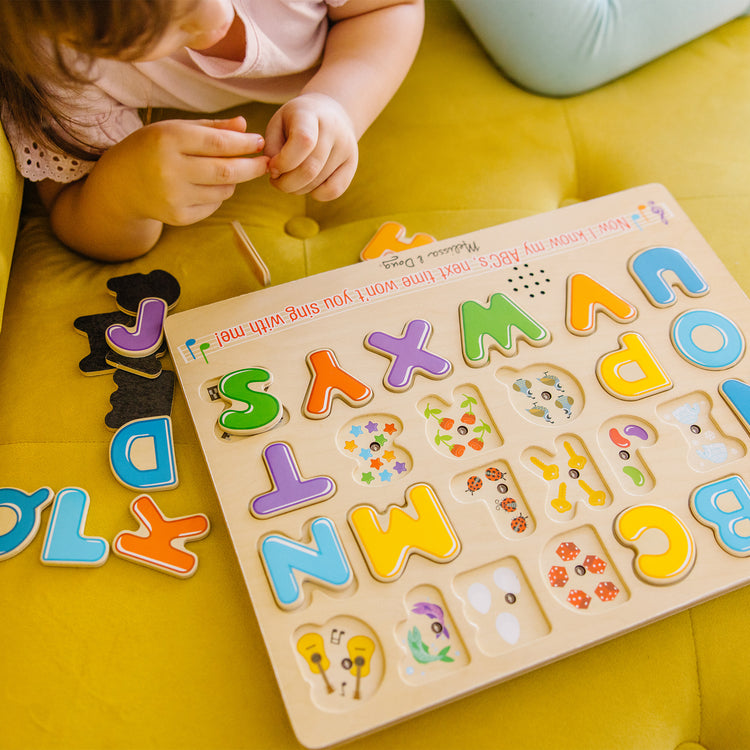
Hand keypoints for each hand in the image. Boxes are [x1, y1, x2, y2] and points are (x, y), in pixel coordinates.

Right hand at [96, 115, 268, 225]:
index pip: (217, 143)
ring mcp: (173, 197)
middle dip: (251, 167)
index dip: (244, 144)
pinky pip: (213, 205)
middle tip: (266, 162)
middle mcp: (169, 170)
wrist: (121, 185)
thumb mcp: (176, 130)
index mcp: (167, 140)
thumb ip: (212, 128)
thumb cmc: (152, 149)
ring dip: (234, 181)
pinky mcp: (178, 217)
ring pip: (224, 190)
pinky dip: (219, 195)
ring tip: (226, 171)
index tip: (260, 142)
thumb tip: (245, 126)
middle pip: (226, 172)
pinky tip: (206, 186)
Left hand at [264, 93, 357, 200]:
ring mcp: (347, 147)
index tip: (272, 167)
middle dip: (286, 183)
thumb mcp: (277, 124)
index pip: (303, 141)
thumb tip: (276, 174)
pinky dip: (316, 194)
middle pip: (310, 169)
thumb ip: (271, 148)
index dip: (284, 162)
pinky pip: (334, 190)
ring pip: (318, 183)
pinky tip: (307, 184)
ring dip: (297, 189)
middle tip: (276, 181)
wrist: (329, 113)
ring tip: (289, 179)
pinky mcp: (352, 164)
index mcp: (310, 114)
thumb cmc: (295, 122)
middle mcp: (333, 129)